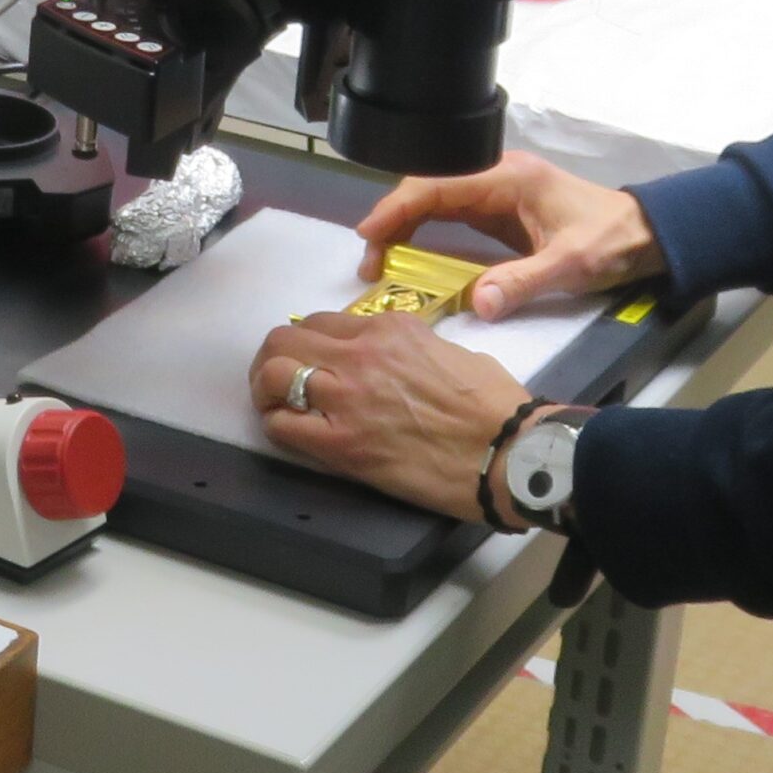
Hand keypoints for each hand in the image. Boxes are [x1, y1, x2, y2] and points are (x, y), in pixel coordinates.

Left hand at [249, 310, 527, 521]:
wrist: (505, 451)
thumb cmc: (493, 404)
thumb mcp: (449, 351)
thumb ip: (412, 348)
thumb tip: (396, 362)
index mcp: (389, 328)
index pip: (323, 322)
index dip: (311, 341)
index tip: (314, 358)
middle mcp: (360, 354)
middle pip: (286, 339)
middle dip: (276, 357)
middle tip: (280, 379)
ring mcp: (346, 398)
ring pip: (275, 374)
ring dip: (267, 387)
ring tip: (275, 402)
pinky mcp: (340, 445)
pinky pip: (283, 425)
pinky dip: (277, 424)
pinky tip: (289, 430)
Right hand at [356, 152, 662, 321]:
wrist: (648, 235)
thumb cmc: (612, 241)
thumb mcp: (570, 264)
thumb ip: (523, 282)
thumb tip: (478, 304)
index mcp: (509, 177)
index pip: (437, 184)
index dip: (398, 207)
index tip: (369, 234)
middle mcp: (498, 177)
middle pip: (429, 188)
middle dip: (394, 219)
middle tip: (370, 262)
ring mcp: (499, 193)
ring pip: (436, 200)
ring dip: (406, 226)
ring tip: (381, 263)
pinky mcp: (502, 211)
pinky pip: (452, 215)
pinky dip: (427, 233)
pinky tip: (412, 257)